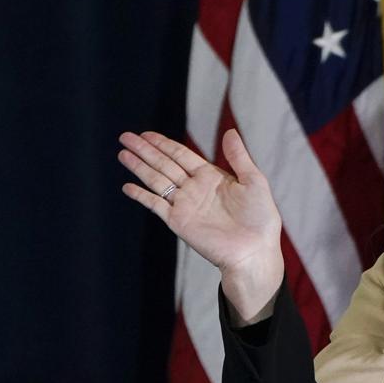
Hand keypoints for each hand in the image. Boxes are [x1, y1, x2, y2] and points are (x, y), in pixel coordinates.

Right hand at [118, 129, 283, 317]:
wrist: (254, 251)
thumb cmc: (260, 218)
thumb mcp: (254, 181)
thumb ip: (239, 157)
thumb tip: (229, 132)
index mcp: (211, 177)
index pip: (181, 155)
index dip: (164, 144)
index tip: (146, 134)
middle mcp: (195, 189)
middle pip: (164, 164)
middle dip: (145, 150)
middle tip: (126, 136)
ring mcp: (185, 205)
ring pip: (156, 180)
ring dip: (139, 167)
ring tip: (123, 153)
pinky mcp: (179, 221)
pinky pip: (156, 205)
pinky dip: (141, 195)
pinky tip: (128, 186)